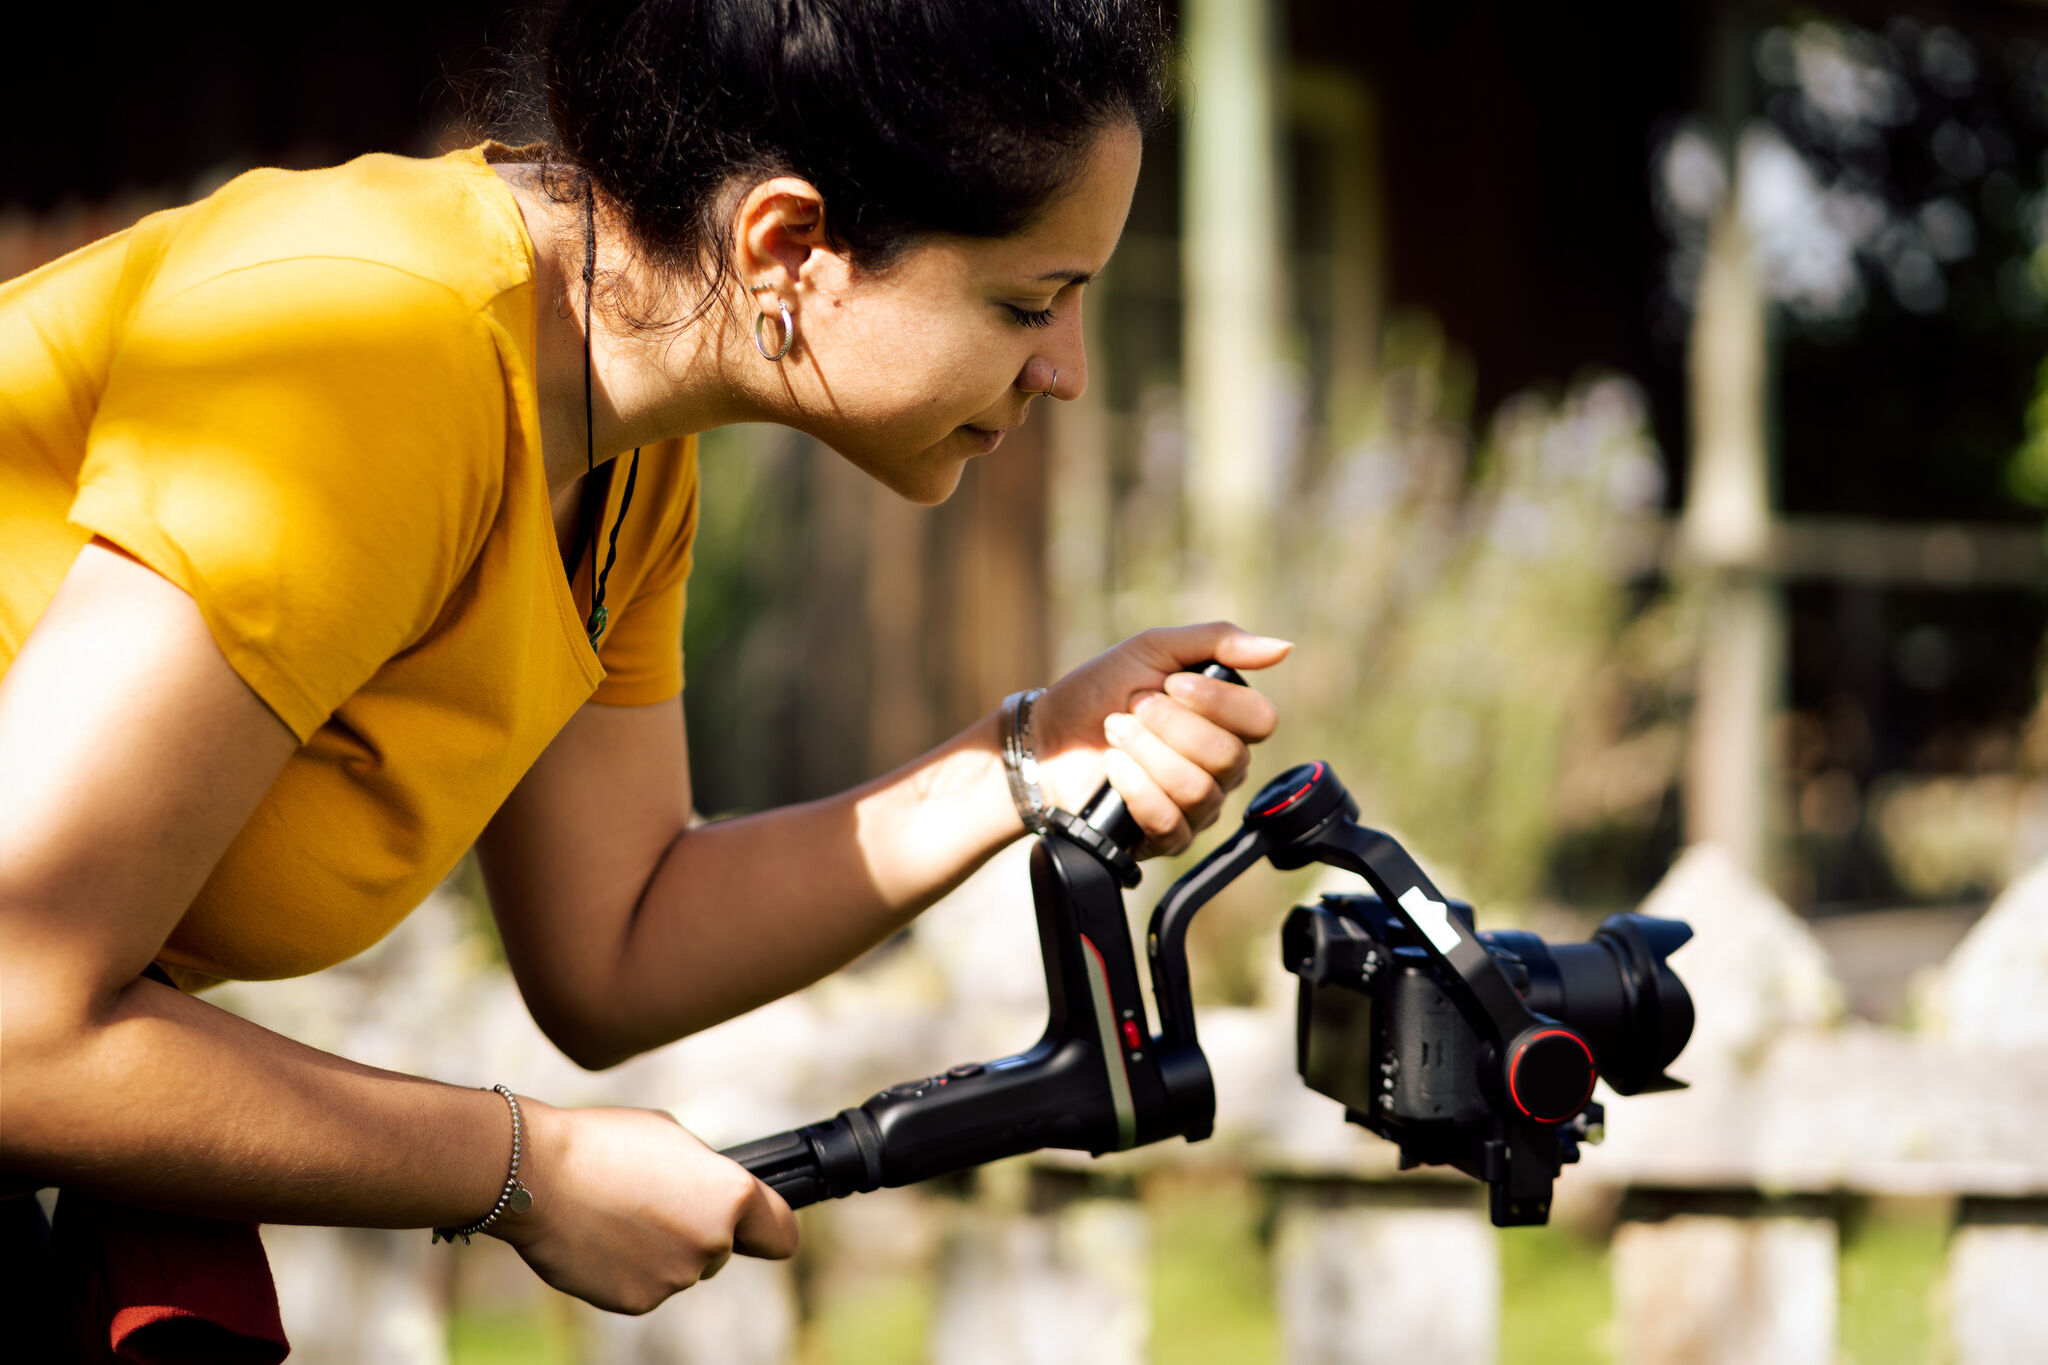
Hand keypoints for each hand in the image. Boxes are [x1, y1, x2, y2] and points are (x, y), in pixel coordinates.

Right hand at [492, 1101, 797, 1314]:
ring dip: (659, 1251)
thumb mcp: (672, 1138)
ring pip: (681, 1269)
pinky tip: (601, 1239)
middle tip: (652, 1203)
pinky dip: (627, 1270)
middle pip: (722, 1250)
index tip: (757, 1230)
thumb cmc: (603, 1144)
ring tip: (616, 1215)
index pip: (781, 1234)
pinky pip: (644, 1287)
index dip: (768, 1229)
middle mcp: (713, 1242)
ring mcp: (676, 1277)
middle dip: (697, 1231)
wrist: (536, 1177)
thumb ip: (706, 1174)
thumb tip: (713, 1191)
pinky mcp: (638, 1302)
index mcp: (731, 1196)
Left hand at [1031, 623, 1289, 856]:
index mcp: (1226, 721)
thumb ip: (1216, 642)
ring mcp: (1197, 806)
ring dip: (1147, 753)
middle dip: (1171, 727)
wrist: (1046, 734)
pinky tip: (1113, 769)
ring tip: (1114, 732)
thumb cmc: (1100, 691)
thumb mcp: (1153, 650)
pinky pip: (1171, 823)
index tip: (1171, 684)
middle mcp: (1220, 767)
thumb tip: (1282, 648)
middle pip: (1228, 757)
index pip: (1260, 720)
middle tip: (1132, 707)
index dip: (1218, 703)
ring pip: (1199, 790)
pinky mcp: (1166, 837)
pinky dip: (1137, 789)